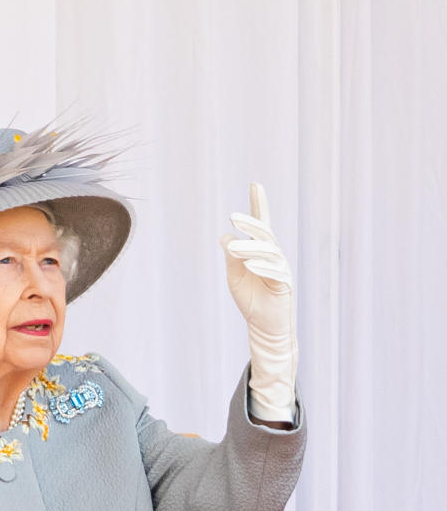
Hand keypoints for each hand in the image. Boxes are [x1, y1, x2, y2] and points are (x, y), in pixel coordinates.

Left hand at [220, 182, 297, 423]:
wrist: (264, 326)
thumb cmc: (250, 300)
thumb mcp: (235, 277)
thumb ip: (231, 258)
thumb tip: (225, 238)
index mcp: (261, 251)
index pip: (261, 224)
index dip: (259, 204)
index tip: (256, 184)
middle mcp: (274, 255)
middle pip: (265, 233)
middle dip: (251, 223)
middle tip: (233, 218)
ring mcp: (281, 267)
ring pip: (269, 251)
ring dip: (251, 247)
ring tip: (235, 247)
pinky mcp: (285, 283)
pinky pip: (275, 270)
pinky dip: (261, 266)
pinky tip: (248, 264)